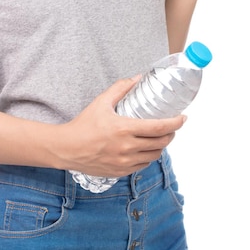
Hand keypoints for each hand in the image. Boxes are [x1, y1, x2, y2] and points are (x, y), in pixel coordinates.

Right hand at [61, 76, 186, 176]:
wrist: (67, 148)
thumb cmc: (83, 125)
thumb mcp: (101, 102)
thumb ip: (120, 88)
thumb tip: (138, 78)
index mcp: (124, 129)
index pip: (159, 127)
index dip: (175, 123)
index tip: (183, 118)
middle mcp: (127, 148)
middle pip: (161, 143)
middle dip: (171, 134)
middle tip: (172, 126)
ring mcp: (124, 162)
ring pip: (154, 156)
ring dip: (161, 146)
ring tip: (160, 137)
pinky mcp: (120, 172)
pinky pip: (142, 165)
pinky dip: (148, 156)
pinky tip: (146, 149)